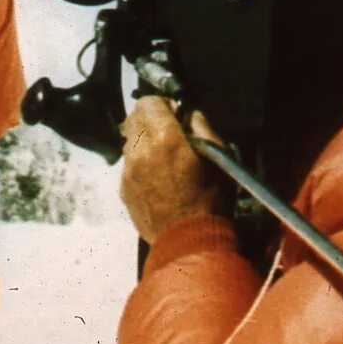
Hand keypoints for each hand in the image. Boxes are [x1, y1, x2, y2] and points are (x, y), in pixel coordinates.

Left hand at [119, 97, 226, 242]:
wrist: (189, 241)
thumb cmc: (211, 200)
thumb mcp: (219, 157)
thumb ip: (202, 127)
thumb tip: (189, 113)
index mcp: (165, 139)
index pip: (149, 102)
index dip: (163, 104)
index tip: (175, 114)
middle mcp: (140, 151)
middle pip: (134, 118)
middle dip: (150, 119)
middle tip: (168, 132)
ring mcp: (128, 171)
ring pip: (129, 141)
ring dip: (143, 141)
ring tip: (164, 157)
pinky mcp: (123, 188)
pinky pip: (128, 164)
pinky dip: (139, 163)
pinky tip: (158, 177)